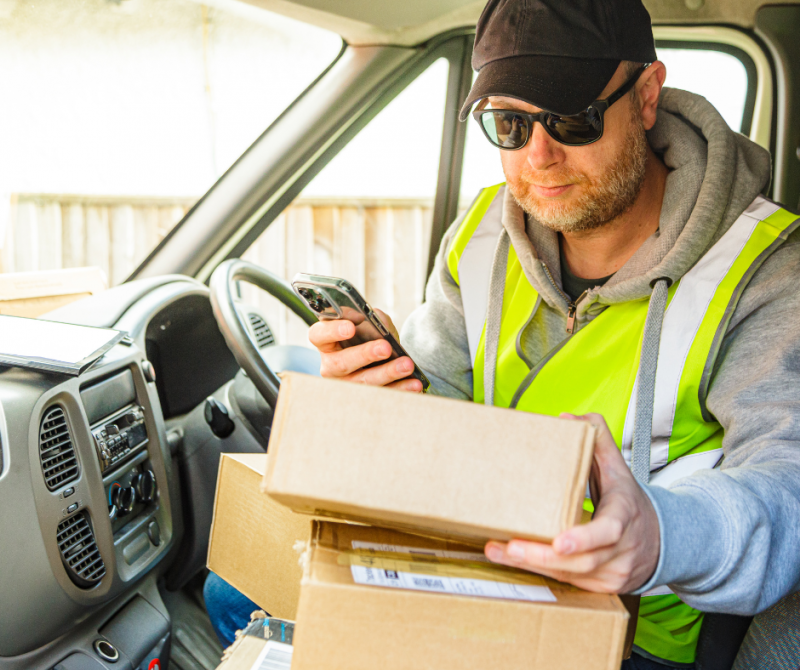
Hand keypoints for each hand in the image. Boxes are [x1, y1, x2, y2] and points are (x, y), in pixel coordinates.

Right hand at [308, 309, 422, 391]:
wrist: (381, 358)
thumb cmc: (369, 337)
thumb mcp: (370, 323)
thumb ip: (372, 319)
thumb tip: (380, 326)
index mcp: (327, 343)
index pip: (318, 335)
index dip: (332, 331)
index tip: (350, 327)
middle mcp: (331, 366)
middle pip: (342, 363)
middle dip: (365, 355)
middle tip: (385, 347)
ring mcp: (346, 386)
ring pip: (363, 383)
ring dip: (388, 373)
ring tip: (407, 365)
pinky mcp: (363, 400)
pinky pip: (381, 396)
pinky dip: (400, 389)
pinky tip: (414, 383)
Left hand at [485, 413, 659, 592]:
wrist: (661, 542)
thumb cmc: (629, 502)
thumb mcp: (618, 468)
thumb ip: (598, 439)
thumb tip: (569, 417)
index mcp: (624, 516)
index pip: (608, 531)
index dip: (584, 538)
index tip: (559, 542)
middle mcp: (620, 550)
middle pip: (581, 561)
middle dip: (541, 556)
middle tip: (508, 546)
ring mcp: (611, 573)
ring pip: (570, 575)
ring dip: (531, 565)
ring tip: (498, 551)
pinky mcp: (600, 588)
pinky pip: (567, 582)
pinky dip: (539, 572)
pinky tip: (513, 560)